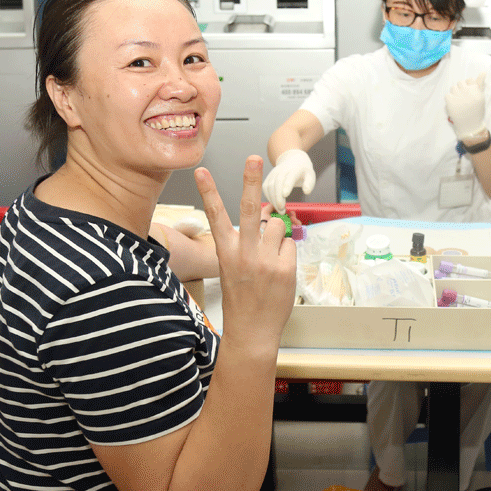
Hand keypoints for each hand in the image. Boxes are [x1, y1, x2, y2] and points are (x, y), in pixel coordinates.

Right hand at [196, 158, 296, 355]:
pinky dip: (286, 255)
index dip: (208, 192)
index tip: (200, 171)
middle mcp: (244, 253)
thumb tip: (268, 221)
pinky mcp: (284, 268)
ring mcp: (265, 260)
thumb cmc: (242, 300)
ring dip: (277, 236)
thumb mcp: (233, 270)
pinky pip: (290, 246)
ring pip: (277, 227)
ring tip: (270, 259)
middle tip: (253, 158)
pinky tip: (278, 273)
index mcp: (226, 252)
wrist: (252, 332)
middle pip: (251, 209)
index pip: (216, 217)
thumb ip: (245, 245)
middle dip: (251, 181)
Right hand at [261, 149, 315, 212]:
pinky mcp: (268, 178)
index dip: (287, 185)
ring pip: (269, 186)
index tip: (286, 195)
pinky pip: (265, 188)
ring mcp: (273, 173)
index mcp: (294, 169)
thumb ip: (309, 183)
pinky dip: (269, 197)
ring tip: (280, 210)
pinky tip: (274, 204)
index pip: (290, 176)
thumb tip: (306, 191)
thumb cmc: (302, 171)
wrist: (293, 160)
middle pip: (277, 182)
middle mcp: (282, 170)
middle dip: (278, 197)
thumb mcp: (310, 175)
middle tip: (282, 209)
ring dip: (273, 199)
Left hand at [445, 73, 486, 140]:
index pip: (469, 80)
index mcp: (476, 90)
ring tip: (459, 102)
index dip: (469, 86)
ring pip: (453, 88)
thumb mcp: (481, 97)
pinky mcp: (450, 102)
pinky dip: (450, 100)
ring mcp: (458, 96)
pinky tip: (454, 105)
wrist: (470, 126)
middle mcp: (467, 92)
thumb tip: (483, 72)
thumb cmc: (477, 110)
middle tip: (464, 99)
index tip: (469, 94)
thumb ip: (480, 84)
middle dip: (461, 89)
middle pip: (460, 82)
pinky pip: (447, 95)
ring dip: (455, 93)